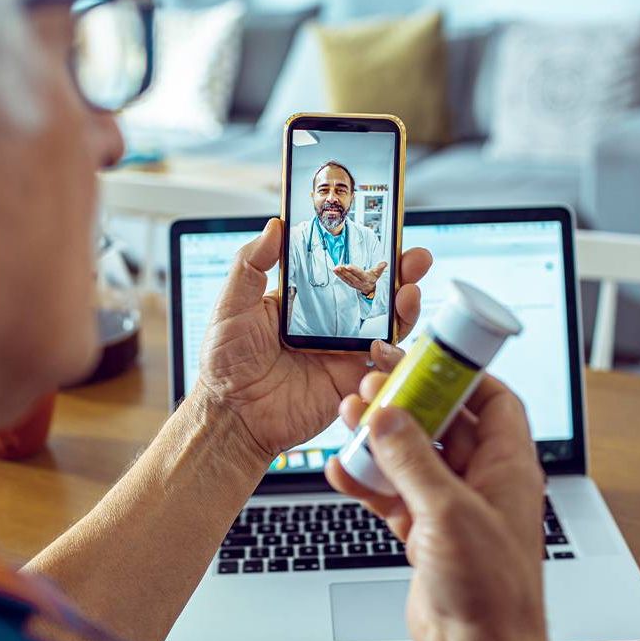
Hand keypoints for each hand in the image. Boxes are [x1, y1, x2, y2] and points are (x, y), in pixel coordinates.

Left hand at [197, 218, 431, 458]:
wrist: (232, 415)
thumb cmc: (225, 363)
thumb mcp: (232, 304)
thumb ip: (251, 264)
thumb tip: (274, 225)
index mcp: (306, 300)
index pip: (343, 267)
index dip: (367, 250)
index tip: (384, 231)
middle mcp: (331, 323)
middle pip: (375, 293)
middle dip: (400, 272)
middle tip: (414, 258)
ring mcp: (344, 352)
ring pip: (388, 325)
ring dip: (406, 307)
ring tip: (409, 292)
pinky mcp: (351, 381)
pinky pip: (383, 366)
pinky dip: (393, 352)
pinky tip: (385, 342)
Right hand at [326, 373, 567, 640]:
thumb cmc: (491, 590)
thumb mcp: (449, 512)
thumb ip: (413, 460)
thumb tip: (387, 416)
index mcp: (508, 466)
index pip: (493, 400)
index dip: (460, 373)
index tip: (423, 356)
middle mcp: (483, 482)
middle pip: (445, 423)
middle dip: (407, 402)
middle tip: (371, 383)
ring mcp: (453, 508)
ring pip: (414, 457)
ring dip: (381, 439)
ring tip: (348, 417)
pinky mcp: (426, 533)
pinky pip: (394, 494)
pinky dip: (369, 481)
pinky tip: (341, 469)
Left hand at [333, 261, 386, 296]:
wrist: (370, 289)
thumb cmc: (373, 279)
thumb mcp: (378, 273)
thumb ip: (380, 268)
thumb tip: (385, 263)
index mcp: (367, 279)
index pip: (360, 274)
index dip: (354, 270)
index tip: (348, 266)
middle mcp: (360, 282)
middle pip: (351, 277)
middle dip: (344, 272)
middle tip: (339, 266)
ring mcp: (354, 284)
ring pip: (346, 278)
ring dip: (340, 273)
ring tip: (335, 268)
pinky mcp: (349, 283)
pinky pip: (343, 279)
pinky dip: (339, 275)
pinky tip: (335, 270)